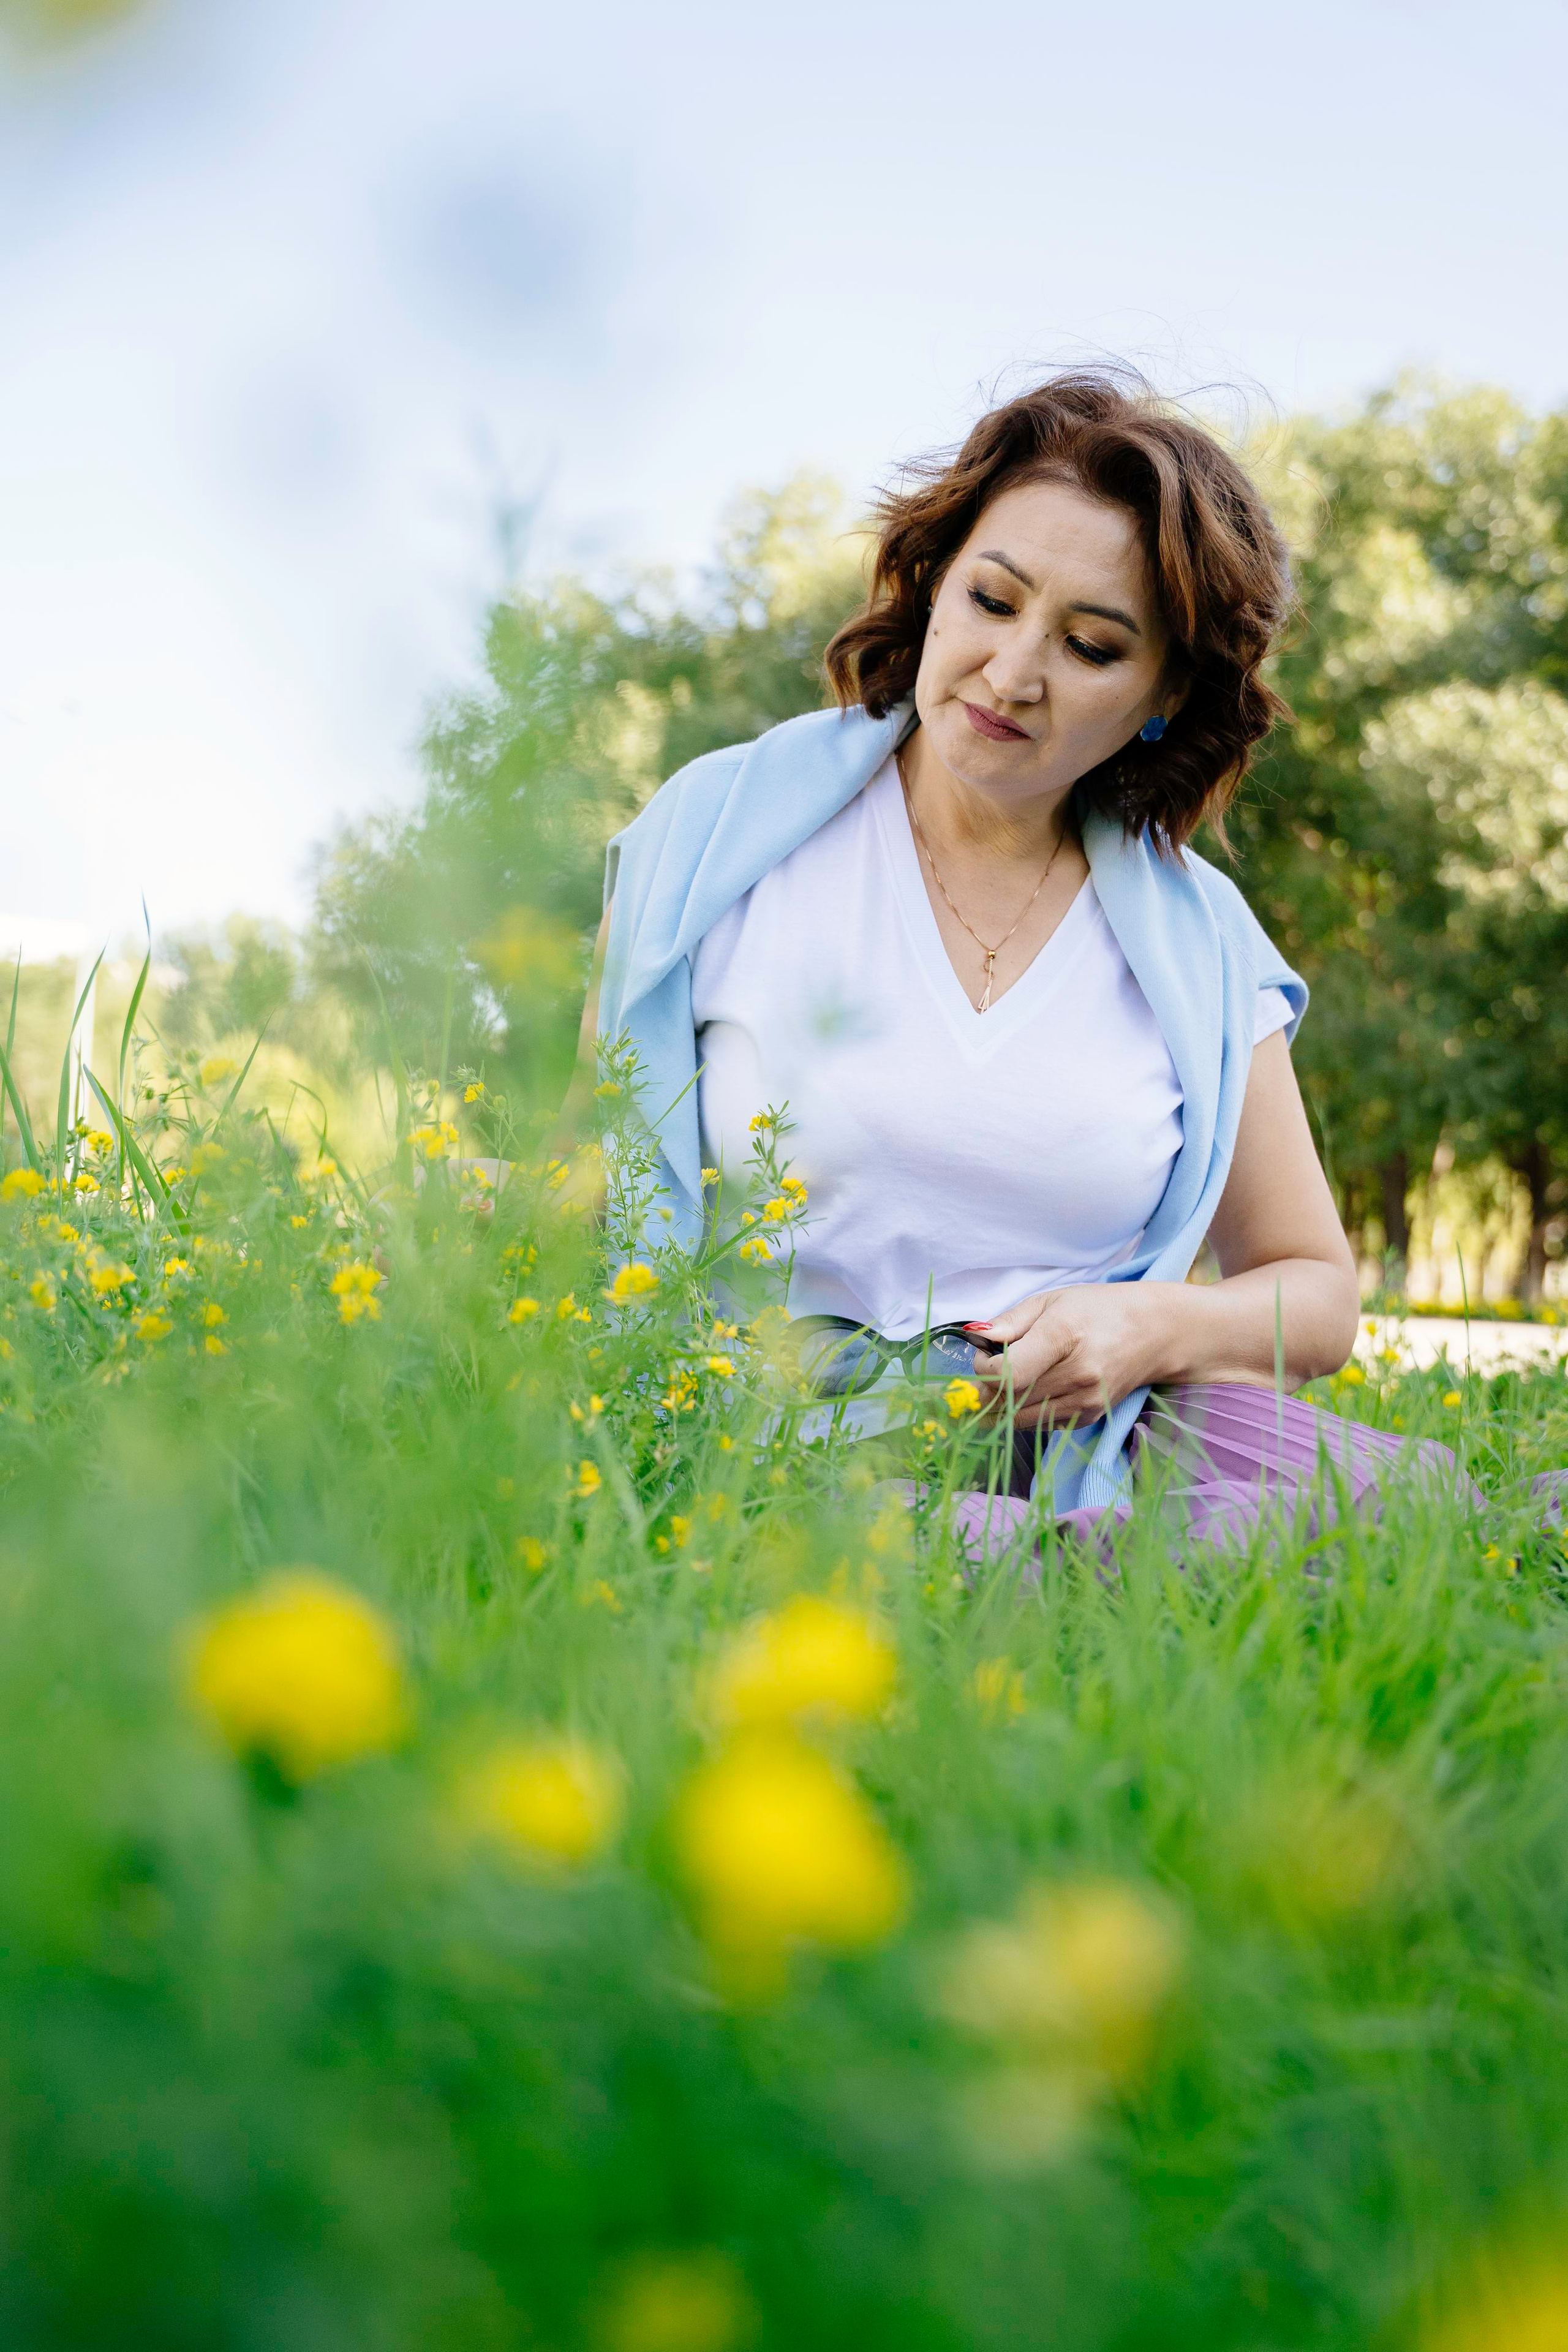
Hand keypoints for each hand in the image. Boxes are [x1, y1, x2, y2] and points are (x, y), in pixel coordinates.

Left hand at [967, 1285, 1162, 1428]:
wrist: (1155, 1333)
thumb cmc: (1099, 1310)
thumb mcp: (1052, 1301)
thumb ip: (1010, 1321)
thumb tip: (976, 1338)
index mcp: (1064, 1336)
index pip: (1007, 1374)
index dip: (983, 1371)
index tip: (983, 1356)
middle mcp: (1078, 1375)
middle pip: (1009, 1398)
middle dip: (986, 1386)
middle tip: (989, 1367)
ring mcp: (1085, 1401)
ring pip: (1020, 1418)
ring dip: (1002, 1403)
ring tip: (1009, 1377)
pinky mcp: (1088, 1417)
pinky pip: (1039, 1423)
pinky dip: (1026, 1410)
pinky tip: (1034, 1388)